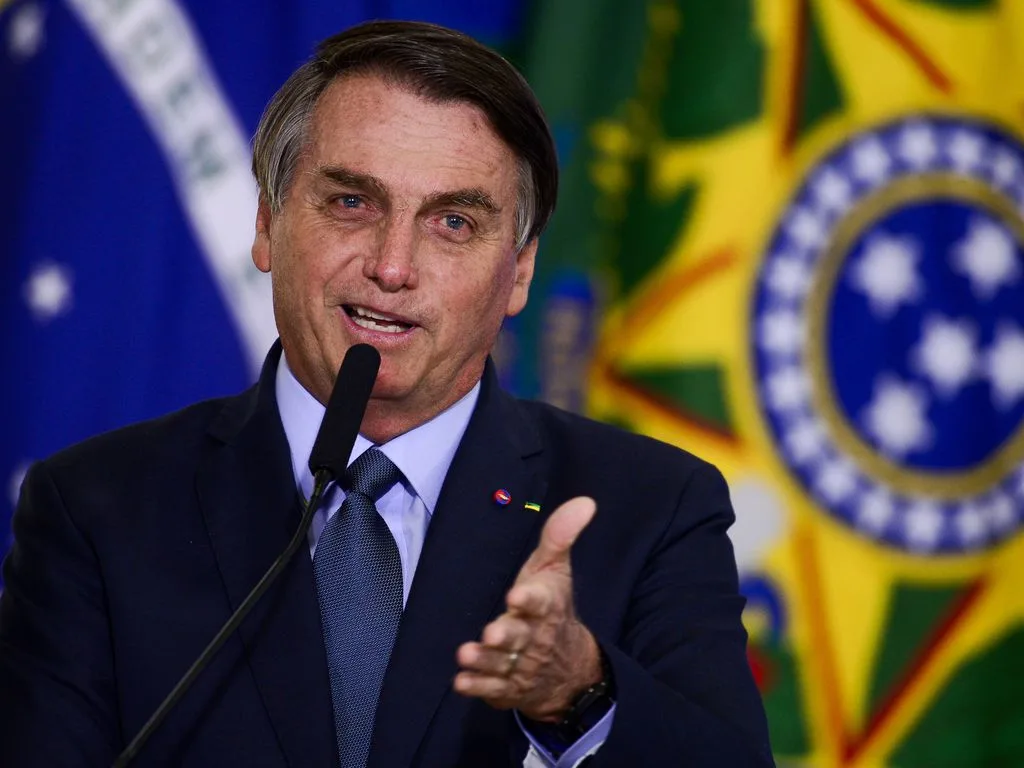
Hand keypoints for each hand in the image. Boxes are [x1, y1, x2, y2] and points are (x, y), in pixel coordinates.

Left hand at [454, 496, 601, 721]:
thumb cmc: (553, 608)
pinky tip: (461, 682)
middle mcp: (534, 638)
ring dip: (485, 661)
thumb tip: (585, 501)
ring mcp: (520, 665)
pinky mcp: (507, 687)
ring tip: (466, 655)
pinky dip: (478, 687)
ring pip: (502, 664)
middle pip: (520, 636)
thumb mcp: (555, 569)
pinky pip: (492, 689)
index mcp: (546, 606)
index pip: (542, 602)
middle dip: (506, 635)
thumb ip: (560, 536)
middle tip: (492, 632)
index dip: (530, 600)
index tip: (516, 595)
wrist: (568, 668)